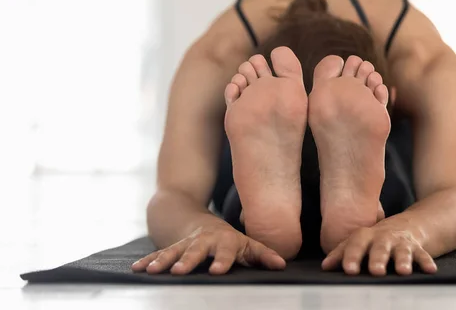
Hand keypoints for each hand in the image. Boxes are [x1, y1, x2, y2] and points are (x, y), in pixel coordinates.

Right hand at [131, 225, 285, 274]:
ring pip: (173, 251)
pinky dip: (148, 261)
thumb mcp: (246, 244)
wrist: (199, 220)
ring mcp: (185, 244)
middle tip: (179, 271)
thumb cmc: (229, 239)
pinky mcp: (171, 247)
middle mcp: (204, 241)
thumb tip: (282, 264)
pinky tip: (137, 269)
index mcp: (225, 241)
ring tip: (152, 271)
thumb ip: (262, 255)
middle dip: (188, 260)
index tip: (218, 271)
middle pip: (195, 251)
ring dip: (163, 261)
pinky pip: (158, 254)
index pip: (226, 252)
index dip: (223, 261)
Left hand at [321, 223, 437, 275]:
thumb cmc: (378, 237)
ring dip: (402, 260)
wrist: (410, 224)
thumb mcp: (361, 241)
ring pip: (402, 251)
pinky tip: (430, 270)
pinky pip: (422, 254)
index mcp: (366, 236)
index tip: (348, 269)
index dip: (351, 256)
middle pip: (379, 247)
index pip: (356, 244)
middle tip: (375, 271)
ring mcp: (401, 242)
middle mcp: (383, 238)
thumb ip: (342, 252)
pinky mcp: (417, 247)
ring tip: (403, 271)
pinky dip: (426, 261)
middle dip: (377, 258)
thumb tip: (325, 266)